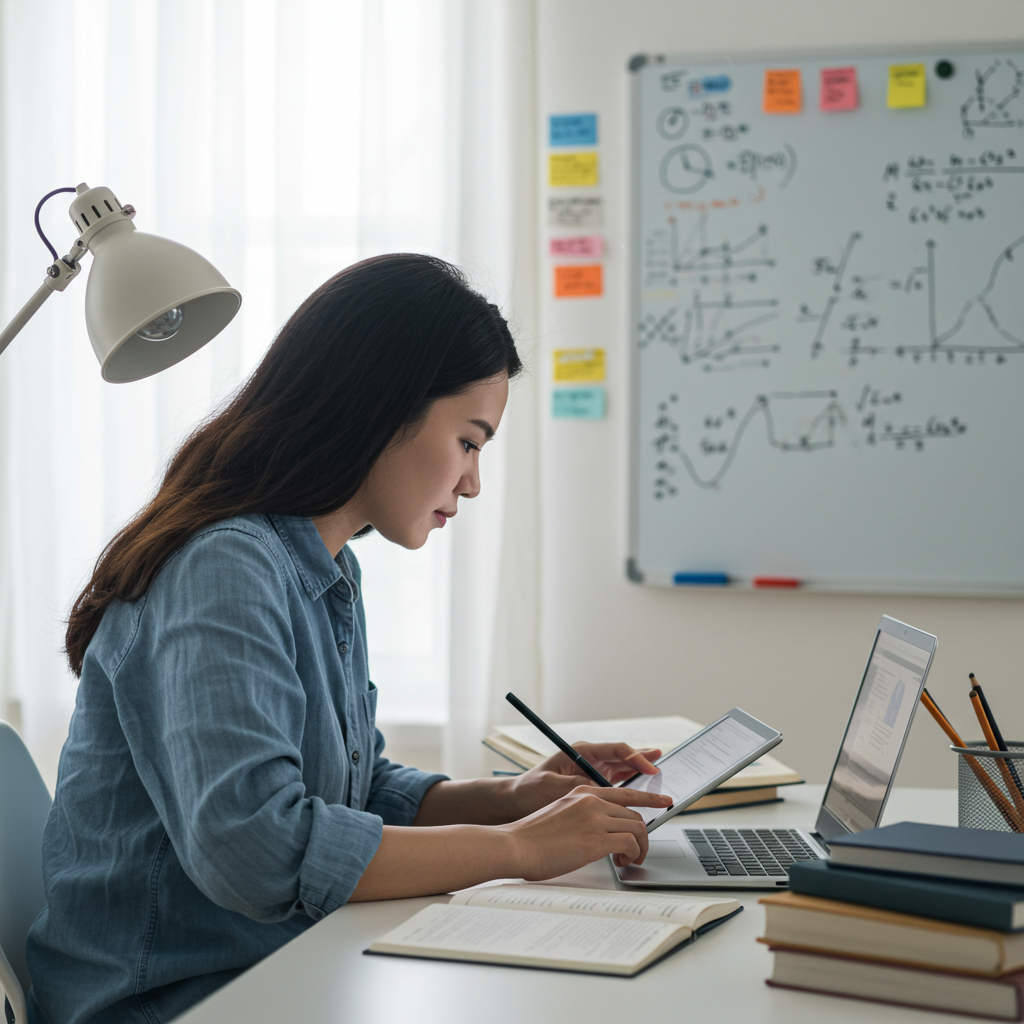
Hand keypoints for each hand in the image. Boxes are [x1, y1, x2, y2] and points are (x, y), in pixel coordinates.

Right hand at [498, 785, 673, 878]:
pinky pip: (630, 843)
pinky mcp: (596, 838)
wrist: (515, 845)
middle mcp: (591, 800)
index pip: (624, 793)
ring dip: (638, 848)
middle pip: (635, 814)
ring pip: (637, 828)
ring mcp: (594, 818)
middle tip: (633, 853)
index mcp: (582, 792)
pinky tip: (621, 863)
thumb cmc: (531, 838)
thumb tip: (600, 831)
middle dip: (641, 836)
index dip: (648, 800)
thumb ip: (582, 816)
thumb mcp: (560, 815)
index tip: (664, 802)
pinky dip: (632, 855)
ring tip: (627, 860)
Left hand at [504, 742, 661, 818]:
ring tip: (659, 775)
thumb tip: (599, 789)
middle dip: (643, 761)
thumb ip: (578, 785)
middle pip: (623, 757)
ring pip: (622, 770)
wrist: (517, 802)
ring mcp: (591, 771)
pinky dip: (630, 788)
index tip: (650, 769)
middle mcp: (589, 759)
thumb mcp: (552, 786)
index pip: (615, 750)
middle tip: (663, 766)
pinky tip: (642, 792)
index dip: (635, 758)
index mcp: (581, 751)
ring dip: (639, 774)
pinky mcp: (591, 785)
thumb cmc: (530, 790)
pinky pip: (616, 783)